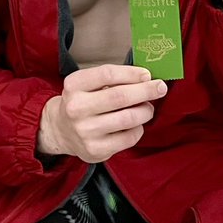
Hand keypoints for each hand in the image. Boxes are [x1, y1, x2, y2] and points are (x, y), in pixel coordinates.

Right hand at [37, 64, 166, 162]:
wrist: (61, 130)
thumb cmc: (82, 101)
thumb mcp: (86, 84)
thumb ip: (111, 80)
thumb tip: (145, 78)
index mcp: (74, 85)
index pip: (107, 74)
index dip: (131, 73)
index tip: (147, 74)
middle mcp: (77, 108)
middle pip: (119, 97)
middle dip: (145, 91)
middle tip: (160, 87)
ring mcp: (86, 131)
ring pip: (128, 118)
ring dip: (145, 111)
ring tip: (148, 107)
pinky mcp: (96, 150)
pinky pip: (128, 138)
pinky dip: (138, 128)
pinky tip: (136, 124)